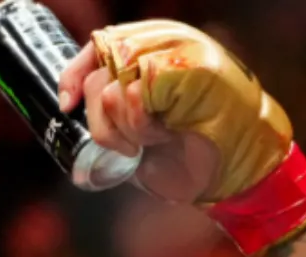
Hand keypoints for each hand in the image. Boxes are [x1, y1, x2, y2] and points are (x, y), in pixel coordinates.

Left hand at [59, 43, 220, 203]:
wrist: (238, 166)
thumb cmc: (190, 152)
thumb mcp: (140, 127)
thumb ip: (113, 105)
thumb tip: (68, 104)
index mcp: (152, 48)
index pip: (98, 45)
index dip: (74, 74)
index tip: (67, 106)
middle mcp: (165, 42)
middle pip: (99, 68)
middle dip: (99, 117)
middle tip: (125, 143)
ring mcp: (180, 52)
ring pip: (113, 85)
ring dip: (122, 127)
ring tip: (148, 140)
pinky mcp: (190, 70)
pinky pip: (136, 94)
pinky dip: (139, 124)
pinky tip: (159, 135)